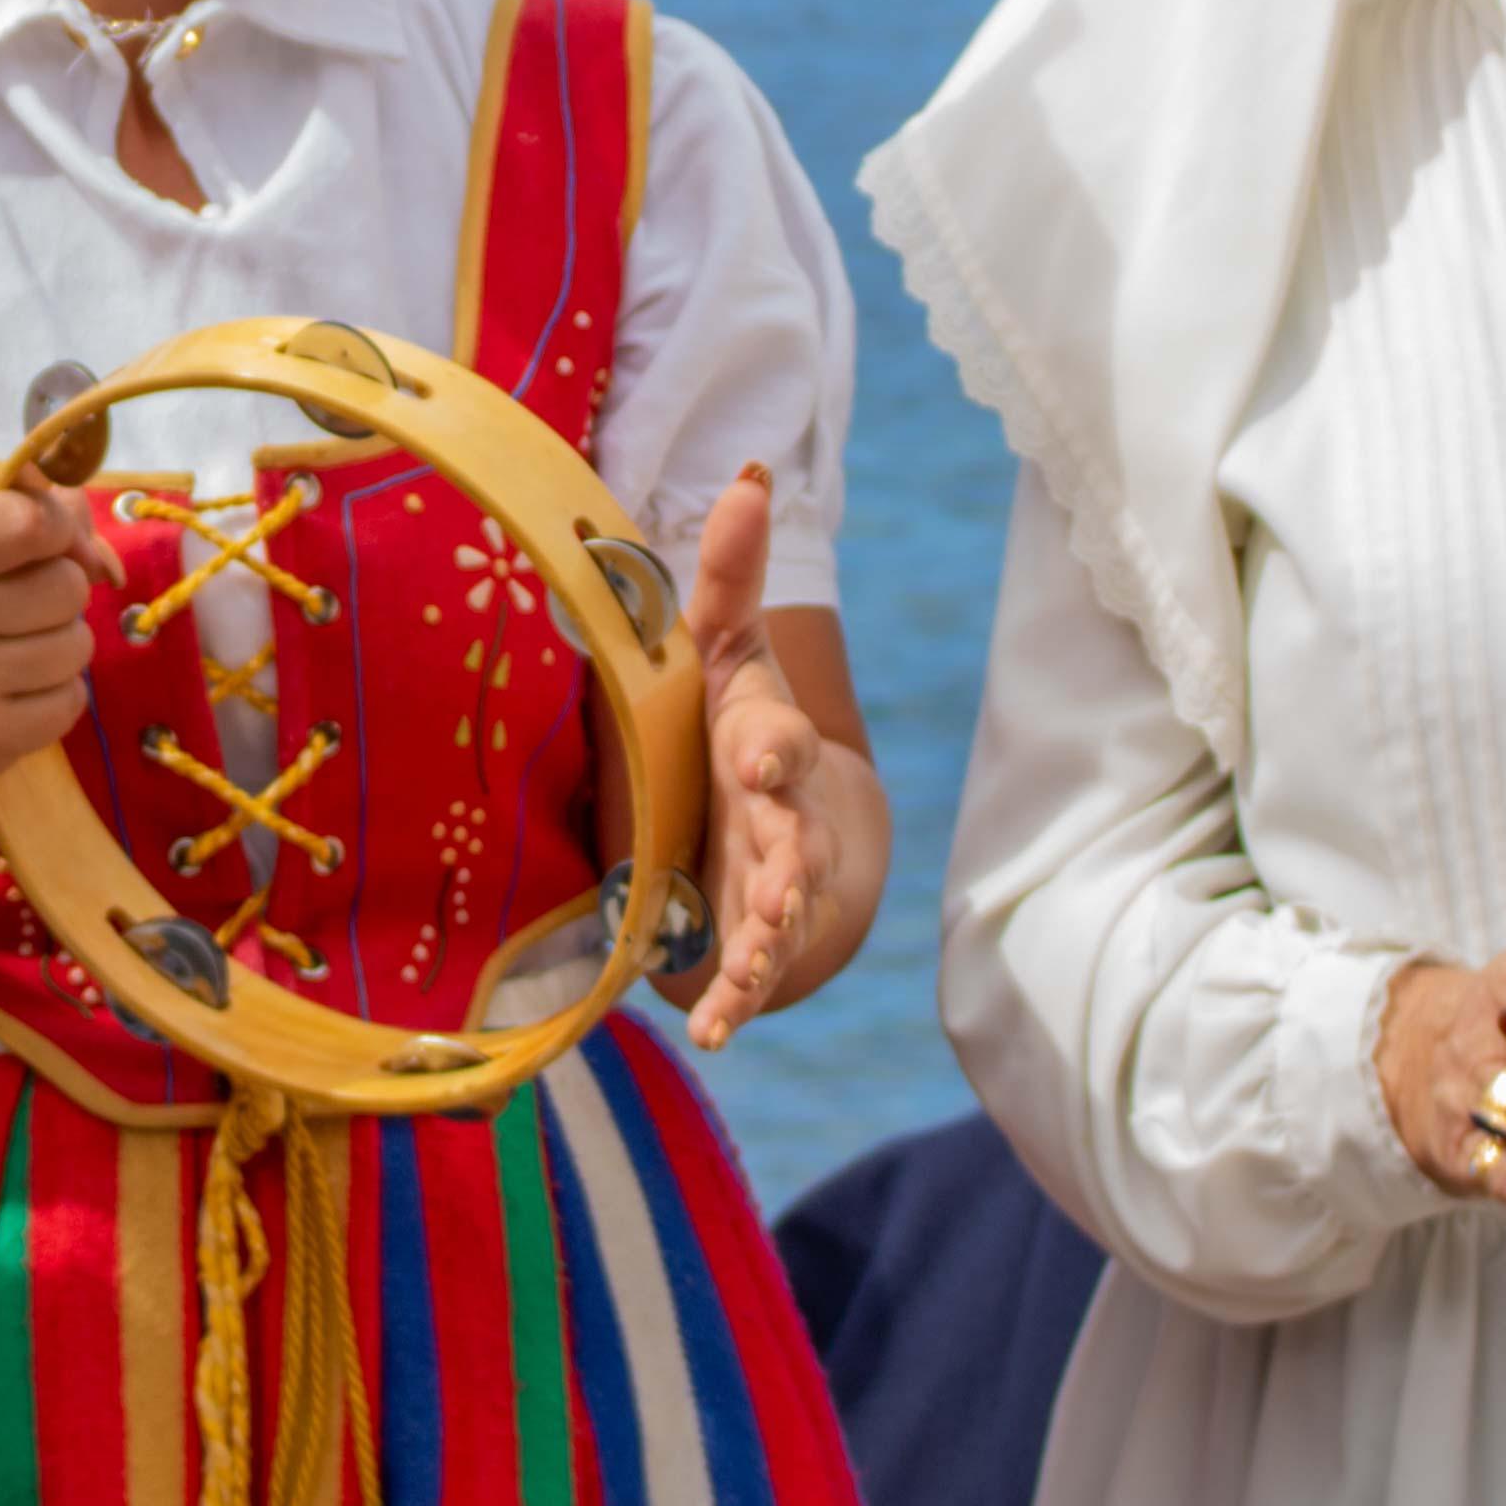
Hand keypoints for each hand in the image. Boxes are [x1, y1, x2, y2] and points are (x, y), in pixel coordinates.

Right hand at [0, 483, 105, 814]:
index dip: (58, 529)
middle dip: (55, 595)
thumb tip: (97, 544)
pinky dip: (53, 698)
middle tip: (13, 613)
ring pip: (77, 645)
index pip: (29, 520)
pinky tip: (10, 696)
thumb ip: (13, 520)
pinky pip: (71, 701)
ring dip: (57, 648)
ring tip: (9, 656)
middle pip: (68, 585)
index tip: (42, 546)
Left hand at [658, 466, 878, 1050]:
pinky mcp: (757, 936)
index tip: (762, 756)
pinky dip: (733, 1002)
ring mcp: (777, 884)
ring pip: (783, 914)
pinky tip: (710, 1032)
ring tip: (756, 963)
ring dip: (771, 940)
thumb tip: (750, 473)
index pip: (780, 742)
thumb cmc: (745, 722)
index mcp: (768, 745)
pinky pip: (750, 974)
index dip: (774, 750)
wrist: (795, 818)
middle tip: (779, 889)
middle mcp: (784, 820)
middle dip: (788, 861)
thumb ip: (729, 574)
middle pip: (794, 840)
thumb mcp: (730, 650)